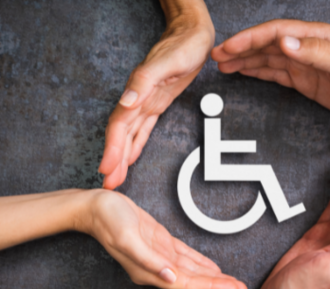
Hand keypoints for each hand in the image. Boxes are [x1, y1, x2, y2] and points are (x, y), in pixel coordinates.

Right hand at [79, 190, 247, 288]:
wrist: (95, 206)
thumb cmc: (108, 220)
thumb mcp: (126, 238)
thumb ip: (148, 260)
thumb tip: (169, 277)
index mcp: (149, 270)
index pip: (187, 284)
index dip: (212, 287)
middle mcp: (156, 267)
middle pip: (194, 280)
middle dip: (219, 285)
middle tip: (242, 288)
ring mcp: (159, 256)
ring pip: (192, 271)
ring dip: (213, 277)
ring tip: (233, 282)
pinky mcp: (160, 243)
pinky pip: (186, 257)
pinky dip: (201, 263)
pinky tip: (213, 269)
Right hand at [98, 2, 214, 189]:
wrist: (193, 36)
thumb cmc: (181, 46)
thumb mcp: (165, 63)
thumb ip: (144, 82)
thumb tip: (127, 102)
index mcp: (136, 93)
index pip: (119, 126)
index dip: (112, 148)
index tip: (106, 168)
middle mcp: (137, 99)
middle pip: (120, 135)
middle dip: (113, 159)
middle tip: (108, 183)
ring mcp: (146, 102)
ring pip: (129, 135)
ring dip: (122, 156)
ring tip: (116, 177)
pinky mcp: (157, 103)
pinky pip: (143, 128)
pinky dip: (136, 144)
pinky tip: (132, 156)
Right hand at [211, 19, 329, 124]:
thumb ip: (317, 53)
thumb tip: (285, 43)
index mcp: (318, 37)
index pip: (276, 33)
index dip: (250, 39)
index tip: (229, 46)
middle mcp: (310, 48)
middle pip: (267, 44)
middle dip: (241, 49)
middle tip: (215, 56)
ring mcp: (308, 64)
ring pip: (269, 59)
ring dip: (245, 61)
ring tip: (222, 65)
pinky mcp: (309, 81)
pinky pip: (278, 74)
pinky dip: (259, 73)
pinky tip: (245, 73)